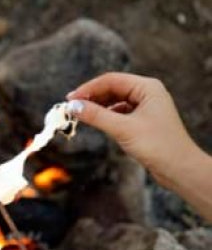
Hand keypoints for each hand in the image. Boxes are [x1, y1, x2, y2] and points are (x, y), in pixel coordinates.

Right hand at [66, 72, 197, 187]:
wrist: (179, 169)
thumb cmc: (157, 146)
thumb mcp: (123, 129)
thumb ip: (96, 116)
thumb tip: (73, 107)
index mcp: (147, 87)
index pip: (111, 80)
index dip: (88, 88)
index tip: (70, 99)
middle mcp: (147, 93)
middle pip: (112, 88)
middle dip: (91, 97)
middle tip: (71, 108)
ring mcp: (145, 107)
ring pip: (114, 101)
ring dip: (97, 107)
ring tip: (80, 115)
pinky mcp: (142, 121)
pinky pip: (119, 113)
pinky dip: (105, 116)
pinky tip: (96, 122)